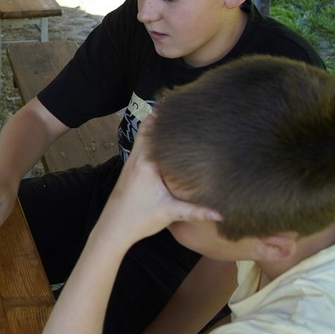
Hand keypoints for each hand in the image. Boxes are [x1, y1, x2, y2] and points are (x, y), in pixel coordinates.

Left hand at [99, 117, 221, 244]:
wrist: (113, 228)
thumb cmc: (139, 220)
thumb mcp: (170, 213)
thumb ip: (196, 211)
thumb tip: (221, 214)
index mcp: (147, 164)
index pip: (155, 131)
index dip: (166, 116)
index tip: (181, 104)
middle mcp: (137, 159)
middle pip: (147, 129)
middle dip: (161, 117)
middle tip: (179, 105)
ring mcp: (130, 163)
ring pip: (142, 137)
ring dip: (154, 126)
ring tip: (172, 116)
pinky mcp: (129, 171)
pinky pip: (140, 146)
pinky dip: (149, 138)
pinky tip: (161, 140)